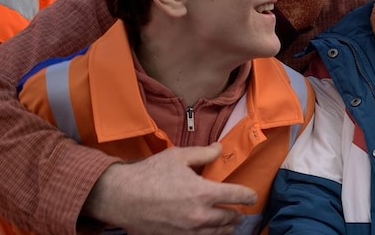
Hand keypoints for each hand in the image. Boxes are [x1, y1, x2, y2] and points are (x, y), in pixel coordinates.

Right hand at [83, 143, 256, 233]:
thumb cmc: (150, 174)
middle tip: (239, 211)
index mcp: (203, 193)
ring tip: (229, 224)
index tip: (252, 196)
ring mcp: (188, 231)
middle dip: (237, 214)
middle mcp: (200, 215)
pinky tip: (209, 231)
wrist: (122, 197)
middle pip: (230, 219)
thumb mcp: (178, 156)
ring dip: (226, 228)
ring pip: (217, 233)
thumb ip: (203, 154)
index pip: (237, 196)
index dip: (249, 196)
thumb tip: (219, 148)